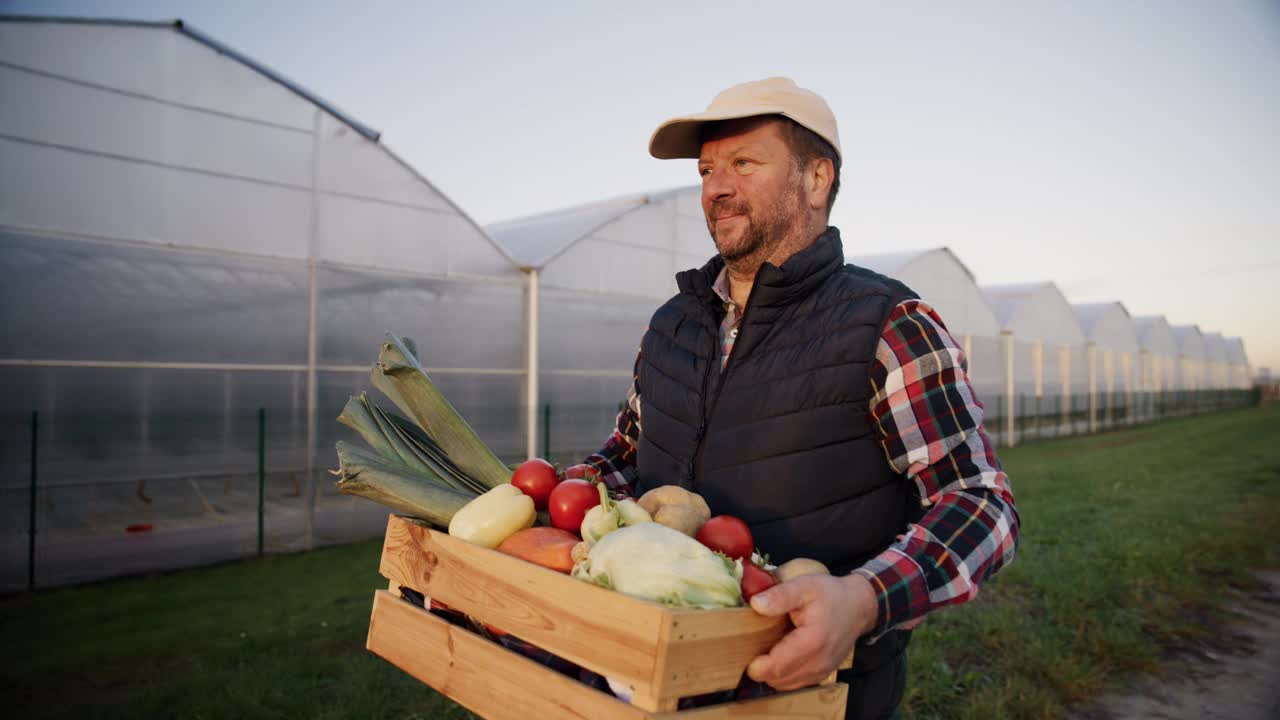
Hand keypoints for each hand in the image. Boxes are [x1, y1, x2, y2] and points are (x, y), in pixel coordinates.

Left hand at [745, 573, 878, 690]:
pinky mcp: (821, 674)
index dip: (756, 666)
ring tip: (767, 649)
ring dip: (771, 672)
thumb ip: (780, 595)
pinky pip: (794, 682)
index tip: (744, 653)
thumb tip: (756, 604)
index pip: (777, 666)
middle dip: (760, 668)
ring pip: (784, 684)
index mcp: (812, 641)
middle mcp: (818, 662)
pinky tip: (780, 654)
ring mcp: (821, 671)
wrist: (858, 607)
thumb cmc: (831, 595)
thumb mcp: (805, 586)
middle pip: (777, 678)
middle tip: (752, 646)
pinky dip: (783, 674)